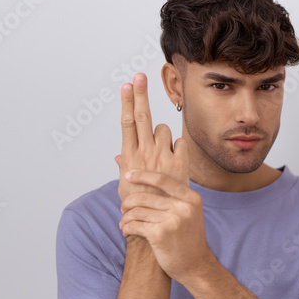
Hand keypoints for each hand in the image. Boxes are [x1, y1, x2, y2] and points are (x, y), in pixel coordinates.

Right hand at [117, 73, 188, 204]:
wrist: (155, 222)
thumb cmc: (138, 203)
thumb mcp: (125, 185)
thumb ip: (123, 166)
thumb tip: (117, 156)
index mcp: (128, 156)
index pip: (126, 122)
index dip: (127, 102)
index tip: (126, 85)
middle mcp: (144, 153)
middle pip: (141, 116)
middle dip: (140, 94)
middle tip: (139, 76)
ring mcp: (162, 157)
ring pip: (163, 129)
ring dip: (163, 135)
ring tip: (161, 154)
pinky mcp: (179, 164)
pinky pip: (180, 142)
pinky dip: (178, 146)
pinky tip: (175, 159)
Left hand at [119, 157, 210, 284]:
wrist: (196, 266)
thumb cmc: (188, 239)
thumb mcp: (190, 213)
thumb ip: (174, 196)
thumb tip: (150, 176)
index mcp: (192, 199)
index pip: (162, 179)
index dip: (142, 175)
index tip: (128, 176)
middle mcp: (183, 207)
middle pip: (145, 196)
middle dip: (128, 202)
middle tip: (123, 209)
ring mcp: (172, 220)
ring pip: (137, 211)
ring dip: (126, 218)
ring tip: (124, 223)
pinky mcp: (160, 234)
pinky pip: (135, 225)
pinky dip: (127, 228)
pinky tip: (127, 232)